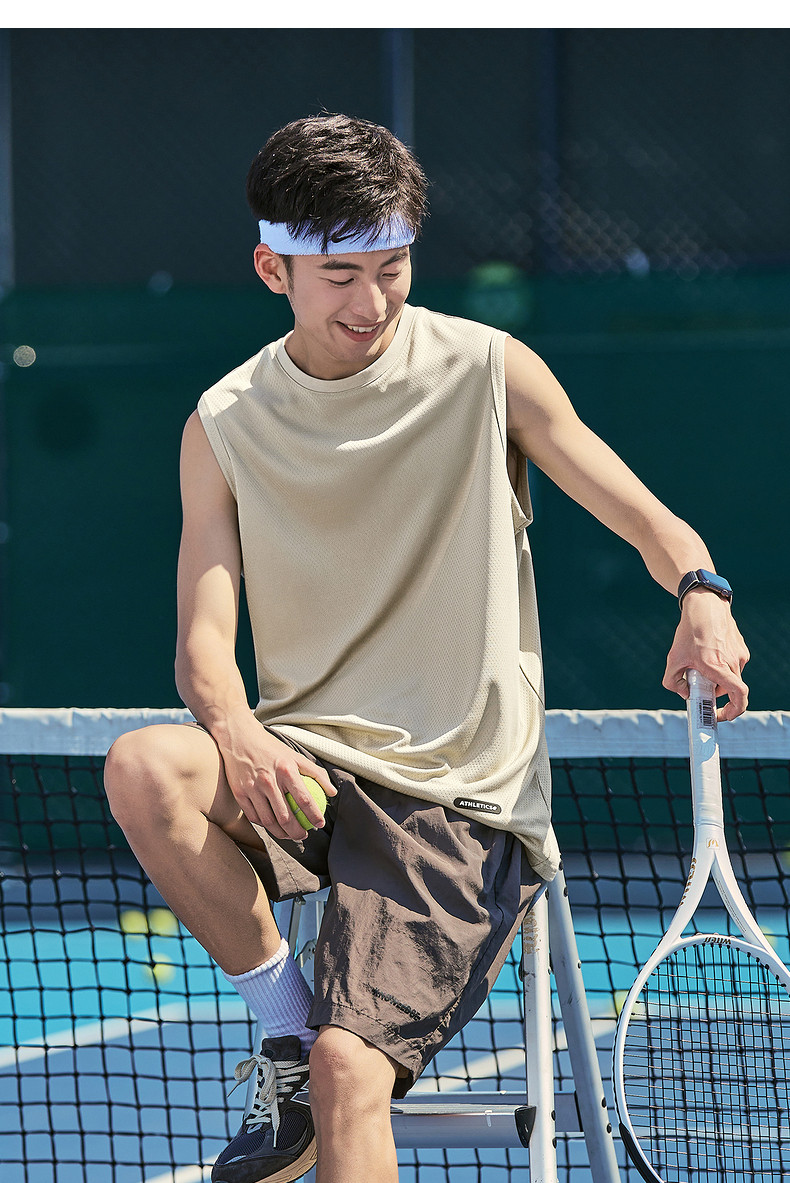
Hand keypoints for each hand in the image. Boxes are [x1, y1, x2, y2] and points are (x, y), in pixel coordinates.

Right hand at [218, 715, 336, 840]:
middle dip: (298, 832)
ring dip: (281, 834)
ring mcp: (252, 788)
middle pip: (286, 816)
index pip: (304, 799)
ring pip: (269, 821)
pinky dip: (265, 825)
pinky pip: (254, 816)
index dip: (314, 815)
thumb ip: (316, 773)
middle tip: (305, 836)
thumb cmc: (271, 748)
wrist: (240, 738)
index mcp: (286, 770)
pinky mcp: (240, 793)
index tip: (320, 824)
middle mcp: (268, 780)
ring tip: (290, 836)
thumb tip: (332, 792)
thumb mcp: (295, 756)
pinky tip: (273, 827)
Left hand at [662, 589, 749, 720]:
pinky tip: (708, 652)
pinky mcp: (742, 649)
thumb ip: (672, 682)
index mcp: (717, 666)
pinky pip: (732, 666)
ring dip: (717, 678)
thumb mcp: (673, 658)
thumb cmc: (689, 631)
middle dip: (714, 692)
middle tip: (699, 686)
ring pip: (730, 677)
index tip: (724, 716)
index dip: (735, 711)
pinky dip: (721, 666)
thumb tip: (685, 694)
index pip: (739, 695)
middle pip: (729, 689)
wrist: (705, 605)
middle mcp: (732, 662)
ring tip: (700, 662)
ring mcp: (740, 655)